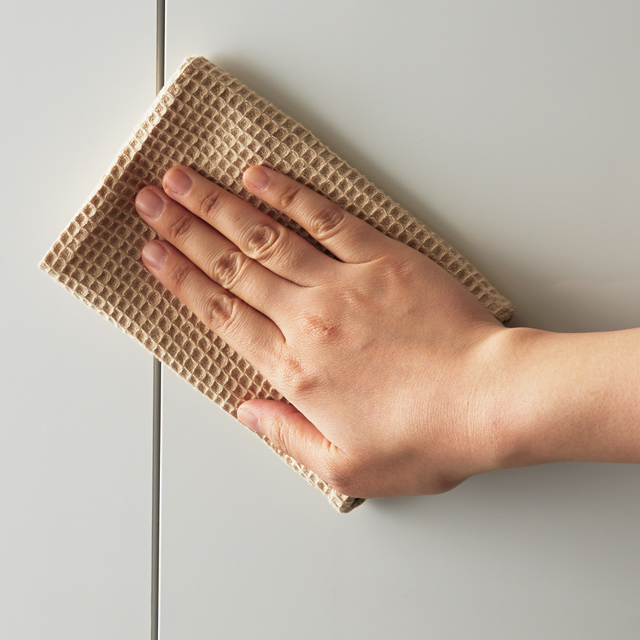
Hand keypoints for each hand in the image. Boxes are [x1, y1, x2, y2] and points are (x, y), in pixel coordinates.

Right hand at [134, 164, 516, 497]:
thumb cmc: (427, 438)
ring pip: (265, 236)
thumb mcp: (346, 465)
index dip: (179, 280)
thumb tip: (248, 411)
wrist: (491, 400)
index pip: (220, 314)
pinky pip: (325, 217)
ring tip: (181, 177)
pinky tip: (259, 174)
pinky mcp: (383, 257)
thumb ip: (287, 436)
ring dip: (217, 204)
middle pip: (230, 267)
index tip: (151, 253)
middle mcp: (306, 319)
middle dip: (182, 231)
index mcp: (293, 371)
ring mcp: (343, 282)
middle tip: (148, 201)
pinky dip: (289, 193)